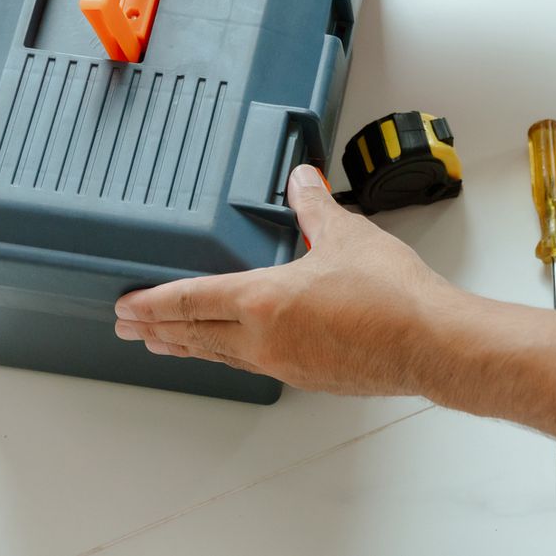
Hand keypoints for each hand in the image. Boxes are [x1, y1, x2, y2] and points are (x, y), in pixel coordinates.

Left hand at [113, 164, 458, 395]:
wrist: (429, 343)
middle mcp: (264, 339)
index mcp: (264, 301)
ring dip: (188, 347)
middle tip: (128, 327)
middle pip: (194, 335)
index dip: (154, 302)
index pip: (191, 300)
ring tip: (166, 345)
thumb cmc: (392, 296)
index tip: (126, 304)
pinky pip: (253, 364)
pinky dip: (229, 355)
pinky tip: (235, 352)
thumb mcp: (345, 234)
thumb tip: (300, 179)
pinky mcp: (308, 377)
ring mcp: (284, 363)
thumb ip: (314, 206)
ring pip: (221, 355)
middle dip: (157, 329)